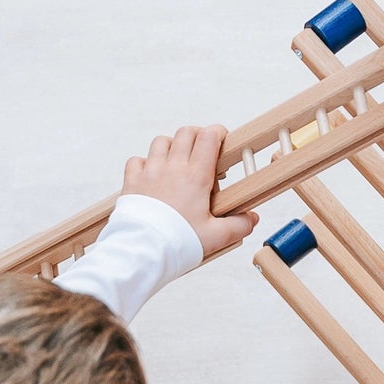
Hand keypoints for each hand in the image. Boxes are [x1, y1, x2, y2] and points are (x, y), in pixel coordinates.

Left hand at [120, 126, 257, 260]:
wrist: (143, 250)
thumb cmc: (177, 242)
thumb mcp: (215, 237)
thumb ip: (237, 226)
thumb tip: (251, 219)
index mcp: (195, 176)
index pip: (209, 136)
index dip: (218, 133)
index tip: (222, 142)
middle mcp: (172, 168)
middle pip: (186, 133)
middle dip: (197, 137)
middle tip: (203, 152)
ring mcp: (150, 172)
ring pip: (161, 141)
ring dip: (172, 146)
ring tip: (178, 162)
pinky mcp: (132, 181)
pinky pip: (137, 160)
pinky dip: (144, 163)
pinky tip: (151, 176)